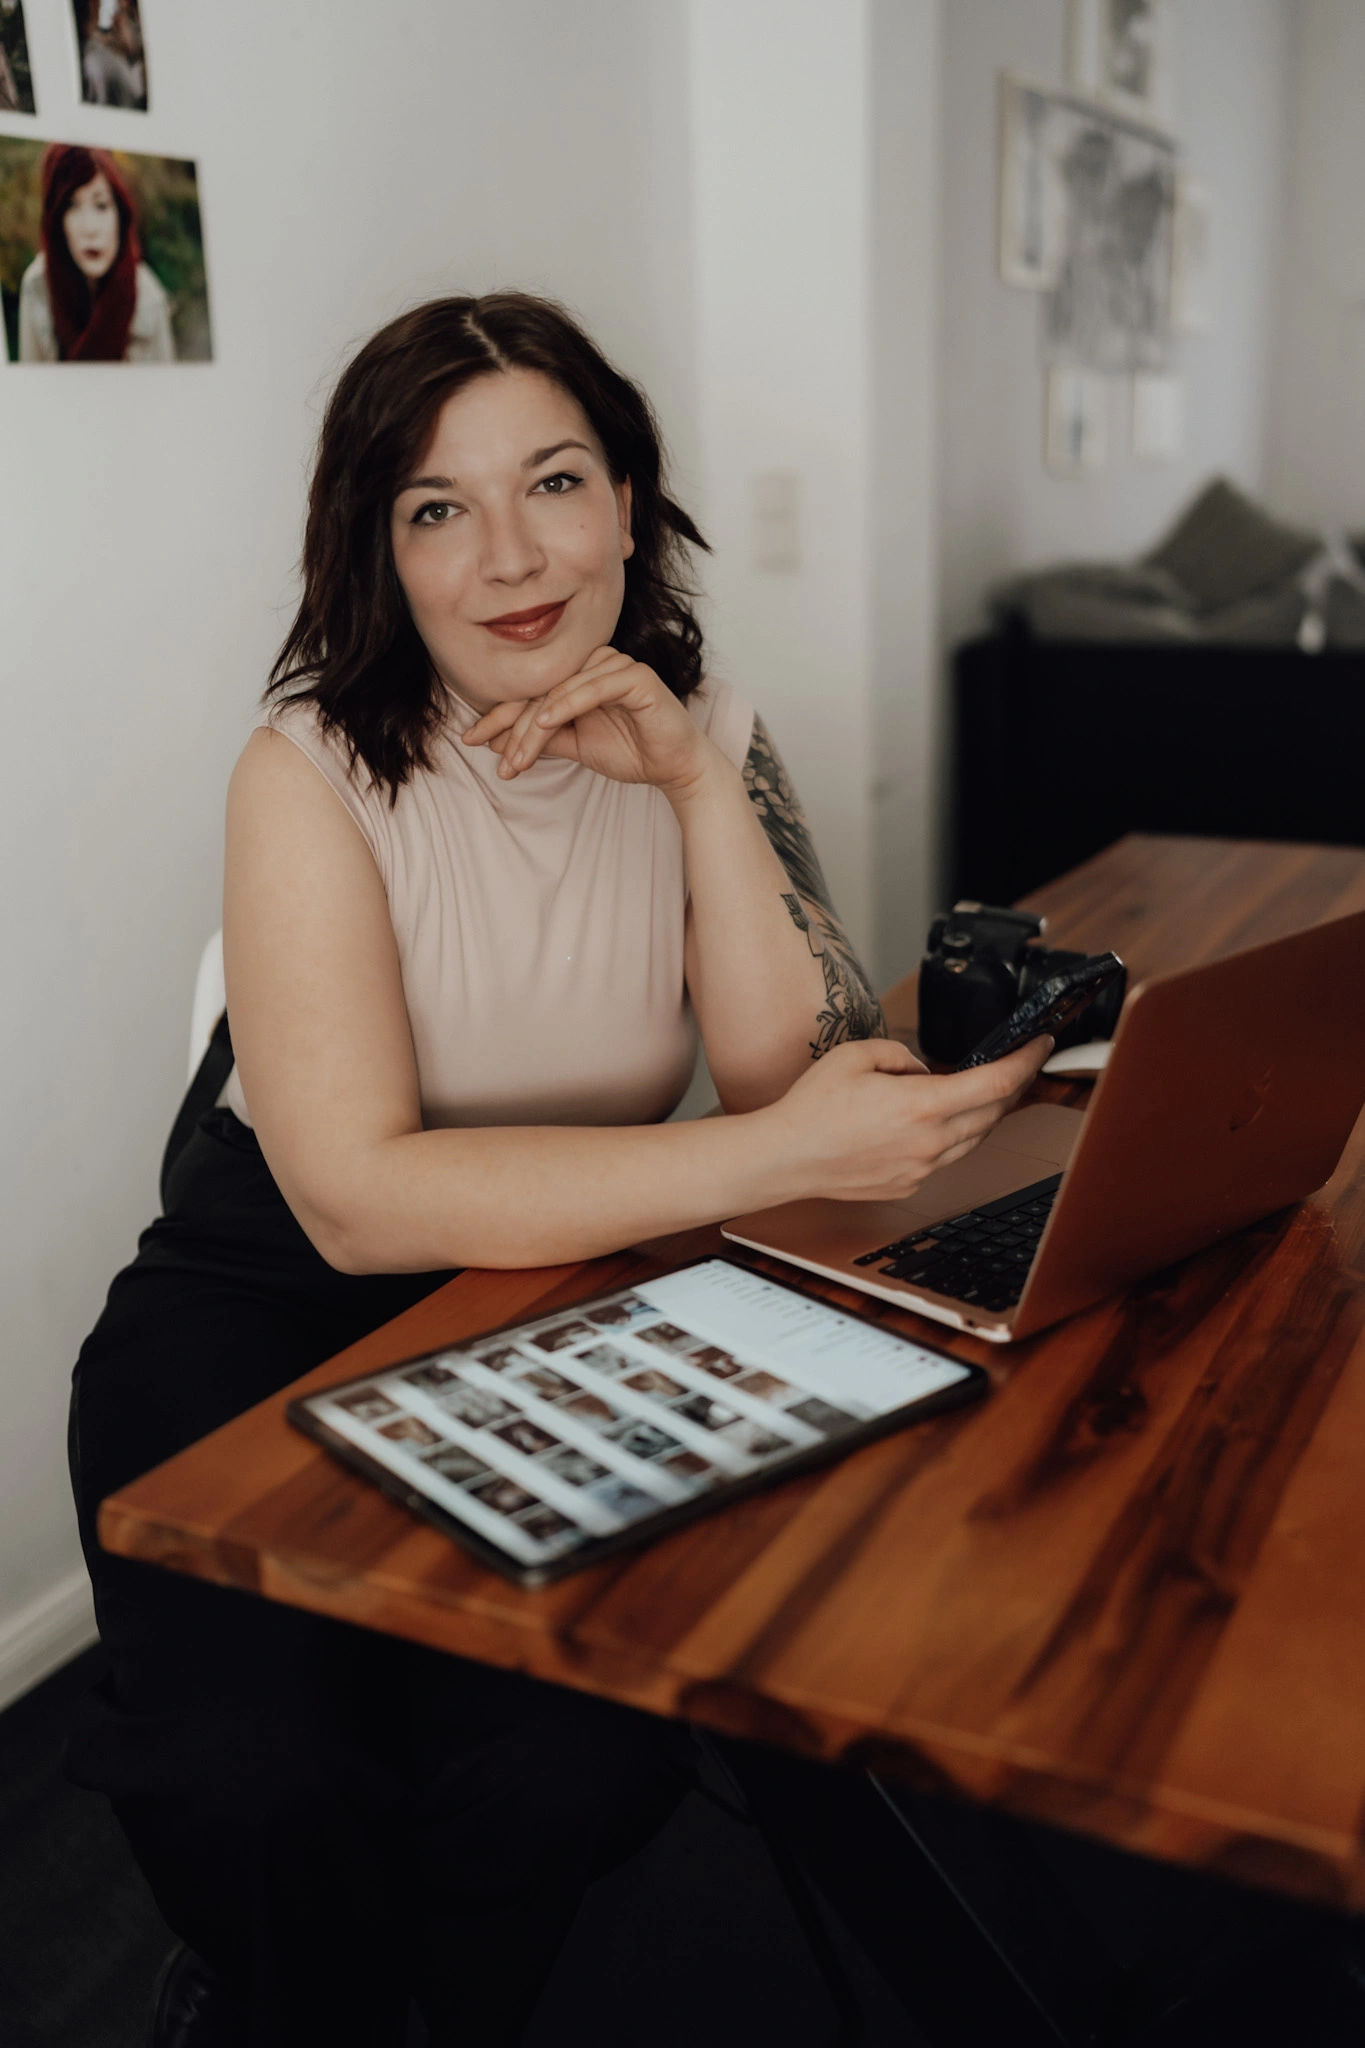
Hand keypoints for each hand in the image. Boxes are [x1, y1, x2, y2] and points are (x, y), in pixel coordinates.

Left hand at [461, 647, 713, 798]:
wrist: (673, 768)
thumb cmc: (632, 752)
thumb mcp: (575, 746)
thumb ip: (542, 738)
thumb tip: (497, 740)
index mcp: (579, 676)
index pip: (531, 692)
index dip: (499, 716)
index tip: (471, 739)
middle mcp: (594, 664)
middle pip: (541, 690)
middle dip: (513, 727)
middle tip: (496, 759)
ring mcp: (615, 666)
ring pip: (562, 691)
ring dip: (536, 727)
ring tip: (518, 758)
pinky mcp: (636, 676)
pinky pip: (594, 686)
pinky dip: (569, 704)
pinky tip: (547, 723)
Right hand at [764, 1035, 1053, 1203]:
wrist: (786, 1158)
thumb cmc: (813, 1107)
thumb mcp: (857, 1054)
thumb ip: (902, 1055)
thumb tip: (925, 1072)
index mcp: (922, 1105)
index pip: (997, 1082)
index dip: (1028, 1061)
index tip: (1040, 1046)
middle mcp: (930, 1142)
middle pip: (995, 1112)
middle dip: (1013, 1085)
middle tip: (1017, 1064)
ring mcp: (922, 1169)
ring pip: (975, 1139)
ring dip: (986, 1113)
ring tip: (979, 1092)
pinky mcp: (909, 1185)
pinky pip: (947, 1158)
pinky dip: (953, 1137)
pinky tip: (936, 1123)